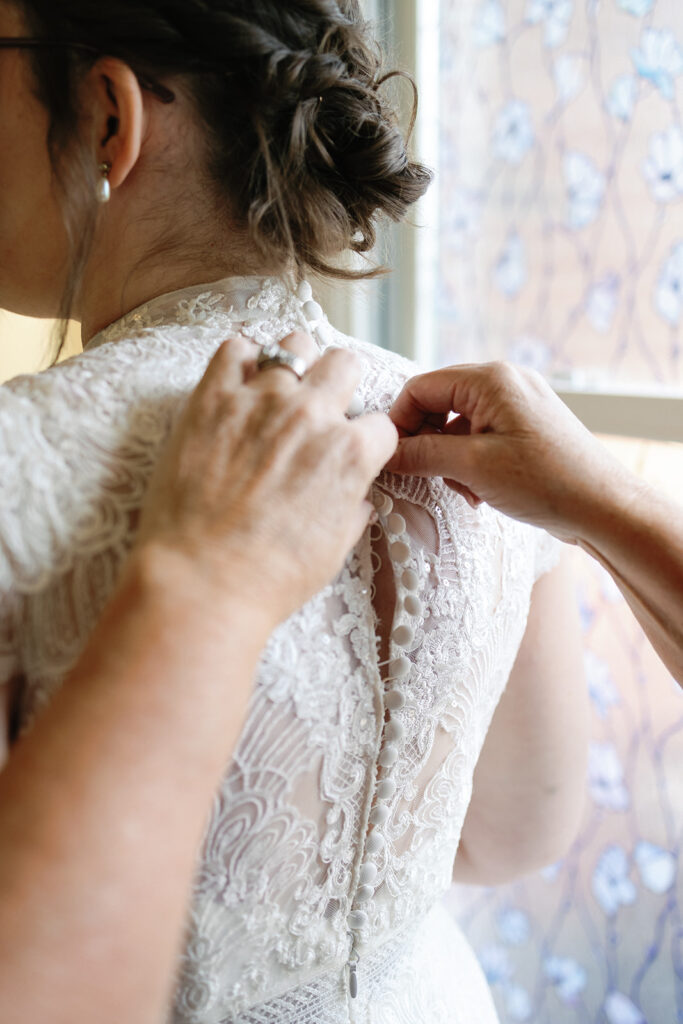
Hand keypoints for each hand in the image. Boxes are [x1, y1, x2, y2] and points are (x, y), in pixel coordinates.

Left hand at [137, 332, 397, 624]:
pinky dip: (240, 361)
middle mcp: (311, 415)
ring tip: (278, 389)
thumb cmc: (268, 579)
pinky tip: (237, 384)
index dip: (368, 440)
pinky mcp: (211, 398)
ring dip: (294, 364)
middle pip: (345, 363)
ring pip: (294, 345)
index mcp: (349, 453)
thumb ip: (352, 510)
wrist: (201, 582)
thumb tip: (355, 496)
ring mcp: (260, 400)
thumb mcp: (334, 551)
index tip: (352, 449)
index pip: (380, 424)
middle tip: (320, 407)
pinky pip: (233, 349)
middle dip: (340, 384)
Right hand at [386, 361, 632, 543]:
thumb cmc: (548, 481)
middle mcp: (505, 382)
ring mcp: (517, 404)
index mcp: (491, 379)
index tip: (391, 457)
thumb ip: (422, 454)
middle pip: (438, 404)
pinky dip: (470, 463)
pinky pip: (479, 437)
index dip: (399, 422)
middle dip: (427, 443)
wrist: (605, 507)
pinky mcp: (525, 428)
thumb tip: (384, 452)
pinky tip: (479, 492)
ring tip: (464, 490)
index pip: (420, 388)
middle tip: (428, 478)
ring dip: (448, 459)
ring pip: (457, 425)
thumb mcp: (473, 467)